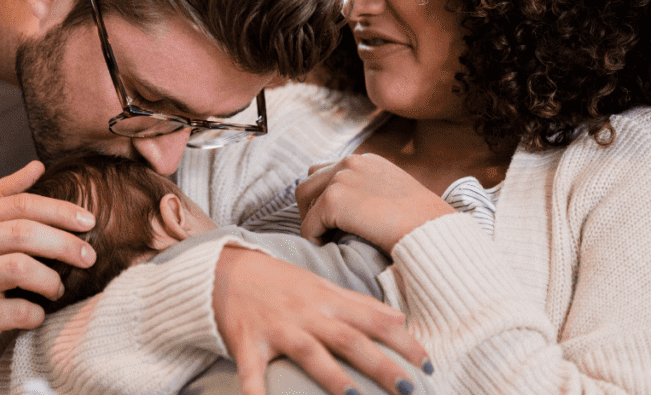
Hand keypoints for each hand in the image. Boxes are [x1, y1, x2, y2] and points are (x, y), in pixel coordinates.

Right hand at [0, 161, 95, 394]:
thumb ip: (4, 198)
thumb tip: (38, 165)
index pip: (21, 205)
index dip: (60, 210)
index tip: (89, 222)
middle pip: (23, 233)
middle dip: (64, 243)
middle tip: (88, 257)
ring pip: (20, 268)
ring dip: (50, 280)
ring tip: (57, 289)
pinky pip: (15, 311)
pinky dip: (35, 314)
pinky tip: (36, 315)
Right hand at [214, 247, 429, 394]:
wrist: (222, 268)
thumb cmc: (276, 281)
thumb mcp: (320, 286)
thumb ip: (359, 304)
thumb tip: (399, 318)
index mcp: (326, 300)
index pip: (373, 320)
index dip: (403, 342)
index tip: (428, 364)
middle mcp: (305, 314)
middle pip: (349, 340)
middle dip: (381, 365)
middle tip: (410, 388)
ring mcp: (276, 328)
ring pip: (310, 353)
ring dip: (334, 377)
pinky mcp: (246, 341)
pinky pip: (252, 371)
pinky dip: (256, 392)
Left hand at [297, 154, 453, 252]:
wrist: (430, 230)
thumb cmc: (422, 222)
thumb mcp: (397, 194)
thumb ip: (371, 192)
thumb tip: (354, 209)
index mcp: (367, 160)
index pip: (330, 170)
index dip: (325, 195)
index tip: (332, 217)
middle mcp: (351, 162)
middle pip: (310, 178)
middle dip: (310, 204)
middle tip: (320, 229)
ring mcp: (340, 178)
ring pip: (303, 197)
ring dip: (309, 218)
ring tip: (322, 238)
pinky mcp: (333, 200)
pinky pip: (308, 224)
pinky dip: (313, 238)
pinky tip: (328, 248)